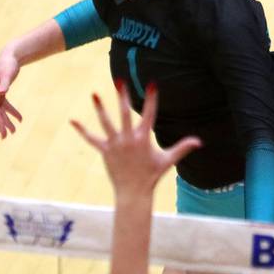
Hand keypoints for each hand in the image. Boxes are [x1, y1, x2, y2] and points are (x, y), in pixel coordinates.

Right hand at [0, 49, 22, 137]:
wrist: (9, 57)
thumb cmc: (7, 64)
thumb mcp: (7, 73)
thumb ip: (4, 83)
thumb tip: (2, 93)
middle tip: (4, 137)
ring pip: (1, 111)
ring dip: (7, 121)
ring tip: (14, 132)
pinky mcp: (2, 93)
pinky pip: (6, 106)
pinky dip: (13, 112)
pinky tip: (20, 119)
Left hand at [70, 82, 200, 196]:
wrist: (133, 192)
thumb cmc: (152, 175)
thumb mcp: (168, 160)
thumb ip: (183, 148)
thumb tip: (200, 141)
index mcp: (143, 138)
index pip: (149, 114)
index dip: (151, 98)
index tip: (152, 83)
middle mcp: (128, 139)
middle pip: (124, 113)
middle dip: (123, 96)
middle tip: (120, 81)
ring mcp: (115, 144)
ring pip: (106, 123)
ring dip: (100, 108)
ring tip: (94, 94)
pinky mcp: (105, 151)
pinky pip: (92, 139)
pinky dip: (82, 130)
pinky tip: (73, 121)